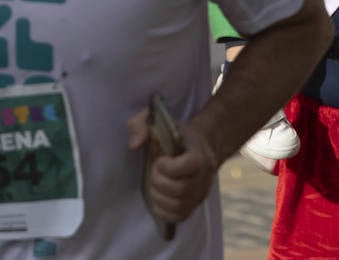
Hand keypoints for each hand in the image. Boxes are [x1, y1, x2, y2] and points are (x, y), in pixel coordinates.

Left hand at [127, 111, 219, 225]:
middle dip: (159, 182)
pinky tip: (158, 198)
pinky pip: (179, 216)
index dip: (168, 167)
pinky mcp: (195, 205)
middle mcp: (204, 176)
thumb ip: (141, 125)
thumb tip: (134, 145)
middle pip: (180, 189)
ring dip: (159, 197)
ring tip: (154, 184)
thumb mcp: (157, 120)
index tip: (158, 160)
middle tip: (154, 172)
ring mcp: (201, 193)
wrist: (198, 145)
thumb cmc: (174, 134)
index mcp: (199, 153)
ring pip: (179, 206)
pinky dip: (163, 211)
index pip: (188, 166)